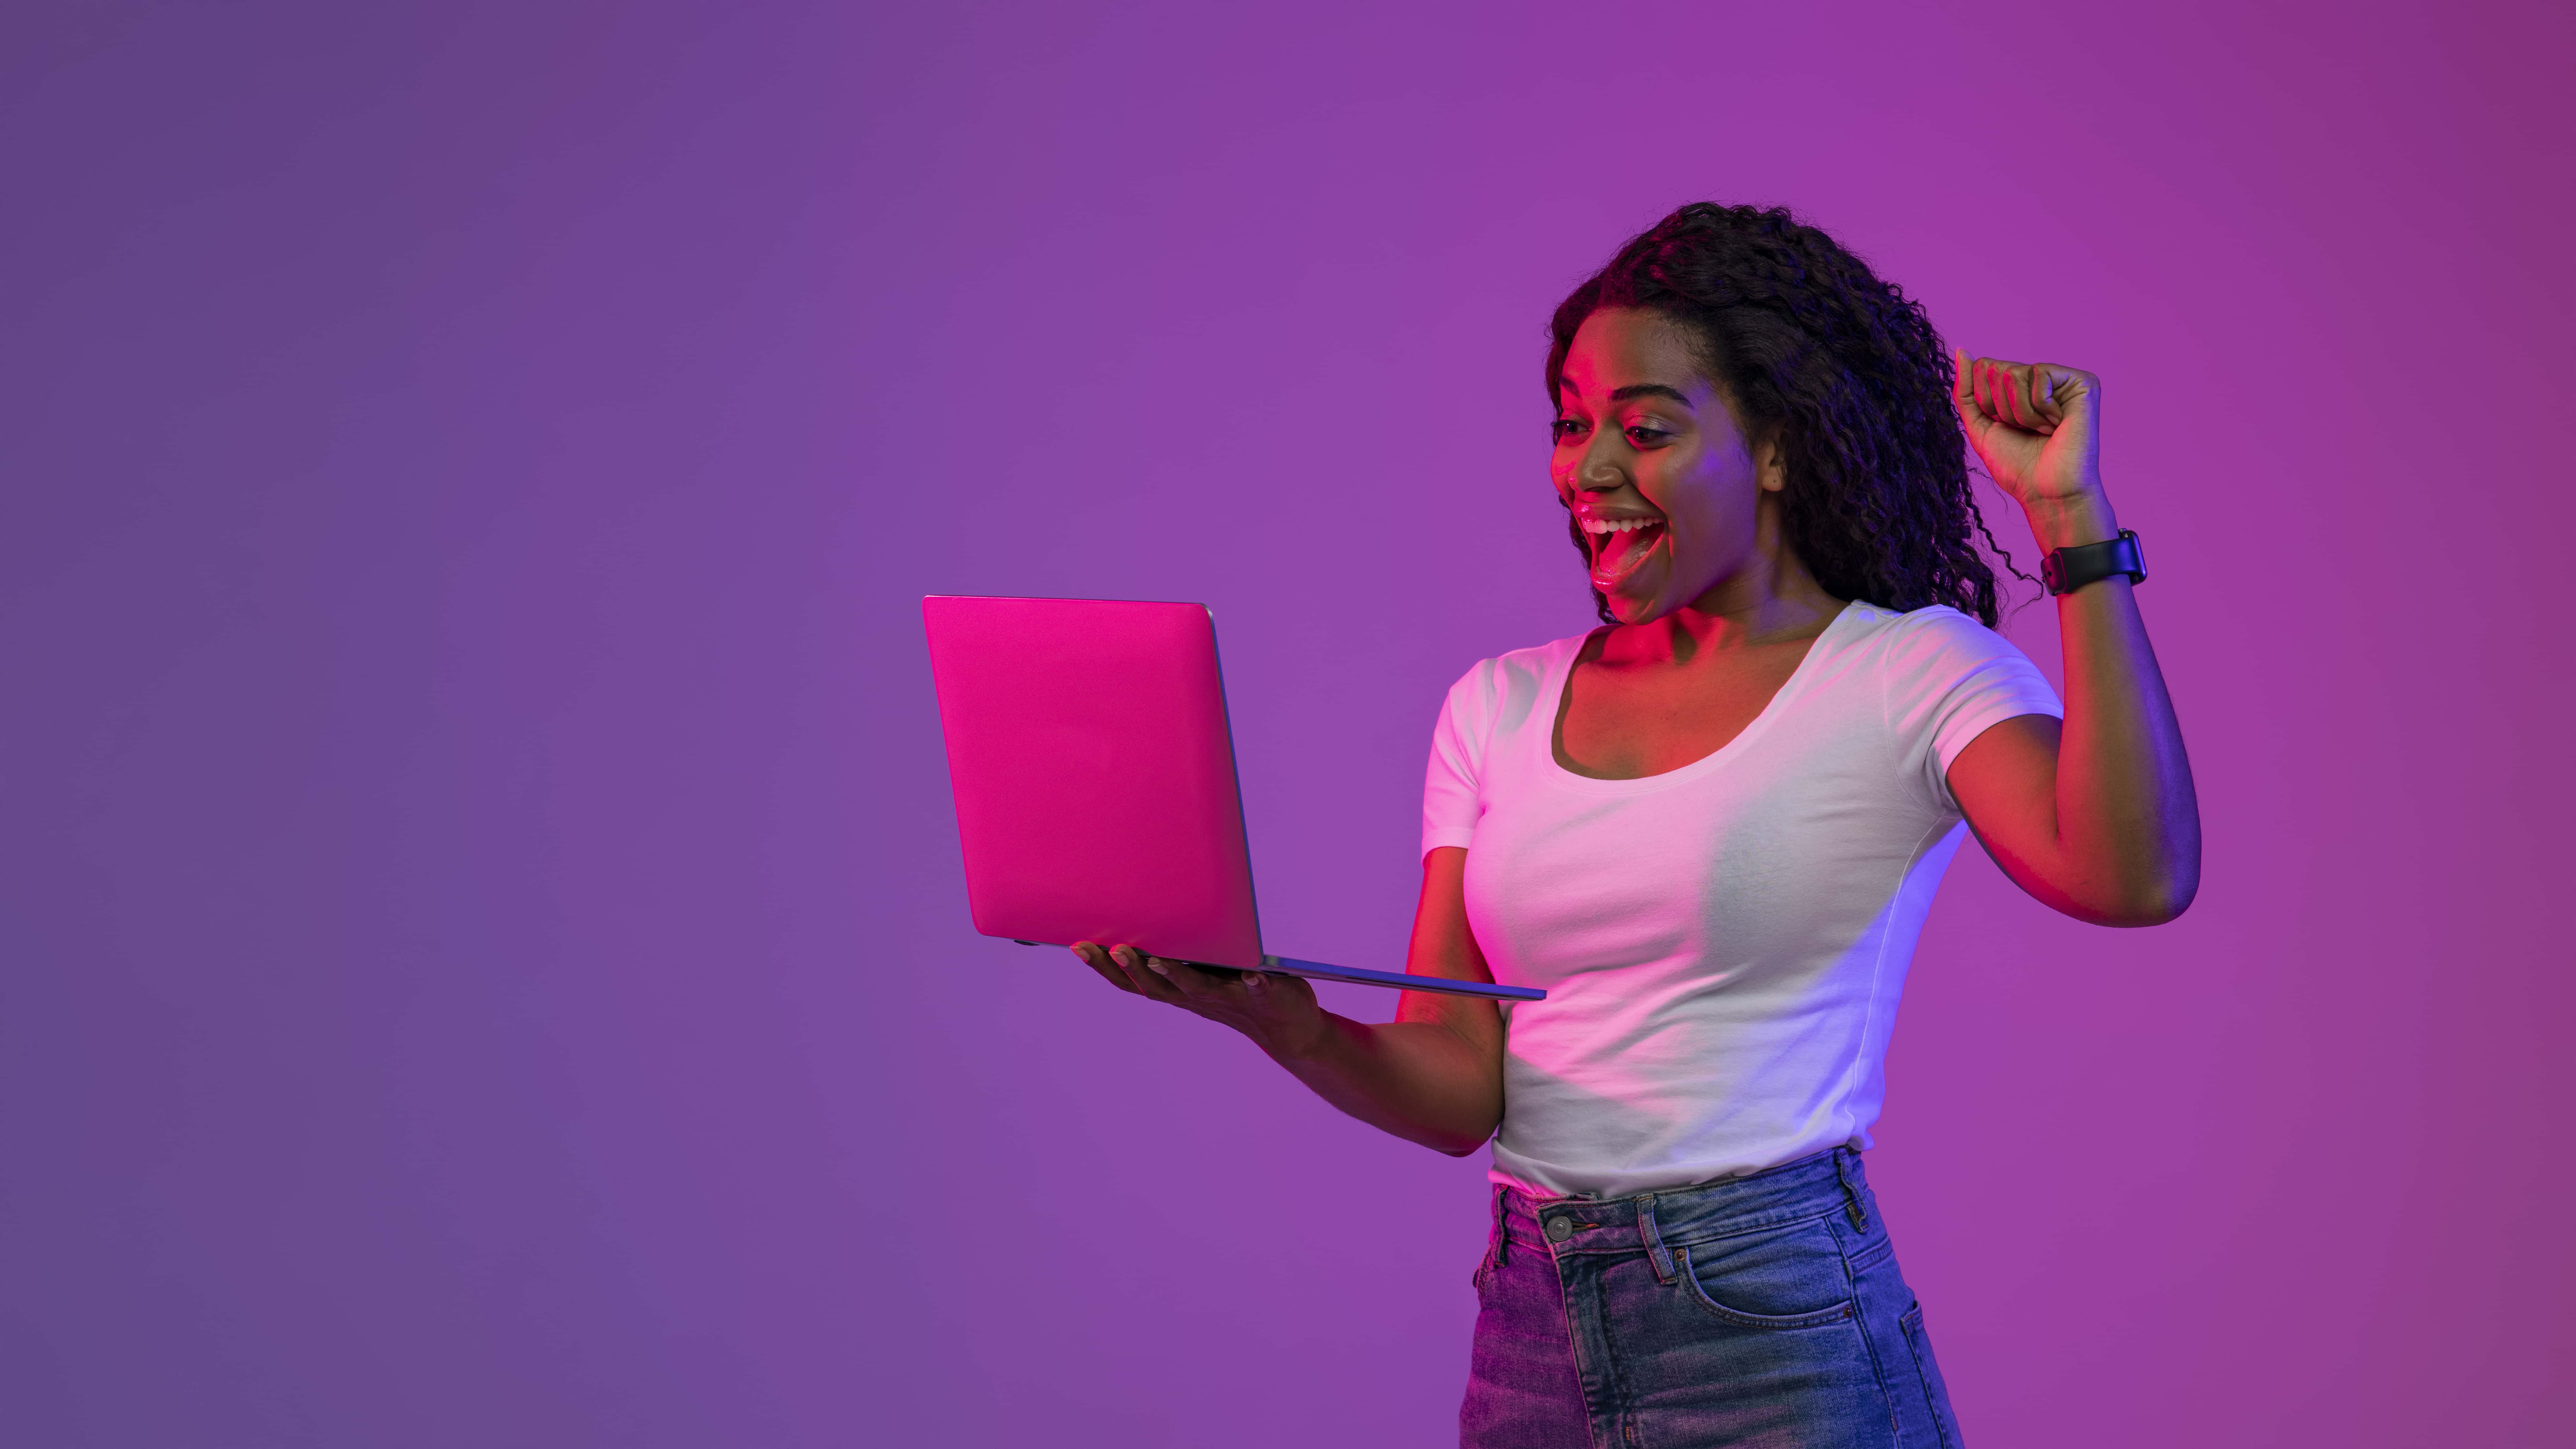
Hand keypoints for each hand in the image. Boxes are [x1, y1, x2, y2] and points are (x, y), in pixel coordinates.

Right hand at [1071, 942, 1328, 1059]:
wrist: (1288, 1028)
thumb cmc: (1240, 992)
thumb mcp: (1205, 973)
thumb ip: (1182, 954)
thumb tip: (1153, 916)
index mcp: (1180, 991)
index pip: (1135, 982)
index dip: (1105, 968)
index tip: (1078, 946)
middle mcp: (1198, 997)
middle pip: (1156, 987)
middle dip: (1131, 969)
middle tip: (1110, 949)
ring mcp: (1229, 997)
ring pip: (1196, 989)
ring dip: (1176, 976)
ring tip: (1157, 960)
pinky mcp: (1263, 995)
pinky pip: (1256, 989)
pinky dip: (1253, 983)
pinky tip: (1252, 975)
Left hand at [1952, 351, 2115, 548]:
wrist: (2046, 492)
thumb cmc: (2016, 465)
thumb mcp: (1979, 426)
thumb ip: (1966, 390)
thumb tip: (1962, 350)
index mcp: (2017, 389)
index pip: (1982, 367)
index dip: (1985, 402)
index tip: (2007, 427)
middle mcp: (2039, 379)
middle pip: (1995, 368)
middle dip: (2001, 407)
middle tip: (2025, 430)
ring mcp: (2062, 380)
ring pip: (2013, 372)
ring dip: (2020, 412)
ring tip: (2042, 430)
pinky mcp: (2082, 382)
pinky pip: (2039, 373)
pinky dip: (2039, 407)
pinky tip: (2057, 423)